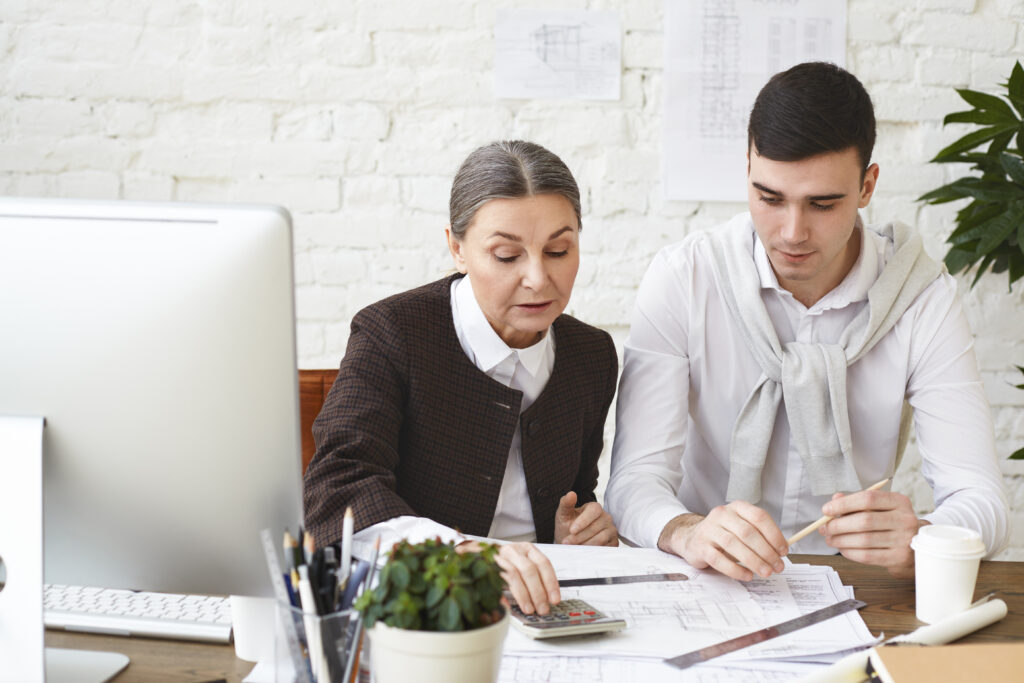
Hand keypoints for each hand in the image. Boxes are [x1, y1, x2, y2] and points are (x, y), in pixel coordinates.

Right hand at [491, 541, 560, 614]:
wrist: (481, 553)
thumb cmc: (508, 562)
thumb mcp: (523, 564)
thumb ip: (535, 578)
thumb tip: (548, 598)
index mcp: (527, 549)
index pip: (543, 563)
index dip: (550, 582)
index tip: (554, 599)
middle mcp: (515, 551)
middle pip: (529, 570)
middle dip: (538, 592)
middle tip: (543, 608)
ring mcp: (500, 557)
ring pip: (515, 574)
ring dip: (524, 595)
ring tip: (530, 609)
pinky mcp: (488, 566)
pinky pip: (498, 580)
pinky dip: (506, 594)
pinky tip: (512, 604)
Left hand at [553, 491, 618, 546]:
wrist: (571, 541)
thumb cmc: (567, 525)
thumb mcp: (563, 514)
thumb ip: (566, 503)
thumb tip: (571, 494)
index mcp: (595, 508)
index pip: (594, 511)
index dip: (583, 521)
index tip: (571, 530)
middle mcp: (606, 518)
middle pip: (595, 527)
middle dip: (579, 536)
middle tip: (566, 542)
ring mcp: (611, 531)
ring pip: (601, 539)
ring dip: (585, 545)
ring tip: (573, 548)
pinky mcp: (614, 543)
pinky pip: (606, 548)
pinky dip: (593, 552)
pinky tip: (583, 552)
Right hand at [657, 503, 787, 581]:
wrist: (692, 538)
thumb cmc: (723, 534)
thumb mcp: (741, 527)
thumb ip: (759, 535)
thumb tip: (781, 551)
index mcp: (736, 508)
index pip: (759, 517)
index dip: (774, 534)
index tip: (783, 550)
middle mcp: (722, 515)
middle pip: (748, 532)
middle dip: (766, 551)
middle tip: (777, 566)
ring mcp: (709, 530)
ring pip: (734, 545)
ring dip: (754, 561)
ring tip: (766, 572)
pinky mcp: (700, 546)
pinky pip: (719, 559)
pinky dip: (735, 569)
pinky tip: (747, 575)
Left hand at [819, 490, 926, 577]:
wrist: (914, 548)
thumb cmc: (890, 525)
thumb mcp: (878, 509)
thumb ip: (856, 502)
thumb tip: (834, 500)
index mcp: (899, 502)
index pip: (868, 498)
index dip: (844, 504)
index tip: (826, 510)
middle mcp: (905, 519)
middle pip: (864, 521)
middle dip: (838, 525)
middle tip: (825, 528)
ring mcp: (905, 540)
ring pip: (864, 540)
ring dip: (841, 540)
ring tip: (830, 539)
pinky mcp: (899, 558)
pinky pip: (868, 556)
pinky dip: (850, 552)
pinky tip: (842, 548)